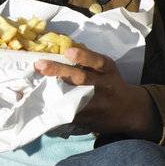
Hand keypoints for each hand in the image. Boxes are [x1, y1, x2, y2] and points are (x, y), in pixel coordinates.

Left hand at [34, 45, 157, 138]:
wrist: (128, 110)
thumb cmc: (110, 84)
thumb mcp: (106, 70)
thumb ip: (89, 62)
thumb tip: (59, 48)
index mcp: (108, 70)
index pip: (98, 61)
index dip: (84, 56)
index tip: (68, 51)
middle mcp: (103, 85)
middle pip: (82, 78)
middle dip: (60, 71)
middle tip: (40, 65)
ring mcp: (96, 103)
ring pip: (74, 97)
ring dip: (54, 91)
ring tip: (36, 87)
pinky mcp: (88, 118)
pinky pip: (71, 114)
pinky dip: (56, 110)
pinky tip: (41, 106)